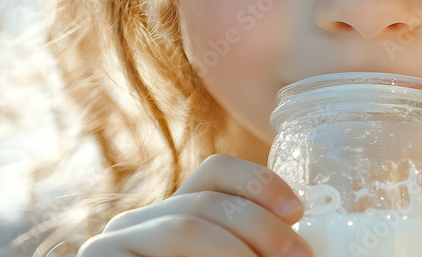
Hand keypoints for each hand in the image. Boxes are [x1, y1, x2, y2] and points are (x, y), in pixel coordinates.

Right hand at [77, 153, 312, 256]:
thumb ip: (254, 256)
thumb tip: (307, 251)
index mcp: (174, 216)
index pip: (215, 174)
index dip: (258, 182)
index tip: (298, 210)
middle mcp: (140, 223)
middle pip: (207, 201)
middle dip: (262, 227)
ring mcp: (113, 244)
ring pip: (186, 225)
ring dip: (239, 249)